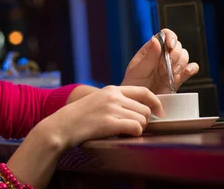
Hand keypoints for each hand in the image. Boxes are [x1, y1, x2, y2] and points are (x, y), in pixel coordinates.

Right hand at [46, 85, 164, 146]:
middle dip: (144, 121)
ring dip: (138, 129)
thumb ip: (116, 101)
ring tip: (124, 132)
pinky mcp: (110, 122)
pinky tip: (123, 135)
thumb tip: (139, 110)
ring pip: (142, 120)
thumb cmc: (81, 116)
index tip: (159, 113)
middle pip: (145, 109)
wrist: (63, 125)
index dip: (156, 103)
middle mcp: (113, 97)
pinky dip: (134, 134)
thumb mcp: (98, 100)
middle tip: (133, 128)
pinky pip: (136, 129)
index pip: (143, 92)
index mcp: (112, 89)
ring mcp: (112, 109)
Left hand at [121, 29, 199, 93]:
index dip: (171, 37)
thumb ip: (148, 56)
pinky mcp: (178, 78)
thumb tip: (156, 39)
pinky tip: (186, 72)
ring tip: (169, 74)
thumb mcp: (137, 70)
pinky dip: (191, 68)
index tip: (171, 46)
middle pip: (178, 46)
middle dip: (174, 54)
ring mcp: (171, 67)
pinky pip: (191, 69)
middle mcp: (162, 56)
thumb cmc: (132, 85)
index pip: (165, 35)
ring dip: (180, 63)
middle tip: (165, 67)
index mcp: (151, 50)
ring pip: (185, 56)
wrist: (138, 103)